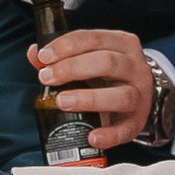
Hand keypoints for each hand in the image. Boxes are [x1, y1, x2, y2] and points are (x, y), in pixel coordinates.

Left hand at [31, 24, 154, 141]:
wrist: (138, 95)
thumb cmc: (109, 74)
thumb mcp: (90, 57)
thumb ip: (63, 55)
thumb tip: (34, 54)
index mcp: (122, 44)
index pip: (94, 38)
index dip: (67, 46)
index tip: (44, 57)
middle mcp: (135, 67)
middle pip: (107, 62)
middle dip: (72, 69)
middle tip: (46, 78)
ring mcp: (140, 95)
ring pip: (121, 95)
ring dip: (89, 98)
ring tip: (62, 102)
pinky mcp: (137, 121)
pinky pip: (125, 129)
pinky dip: (109, 135)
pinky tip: (91, 136)